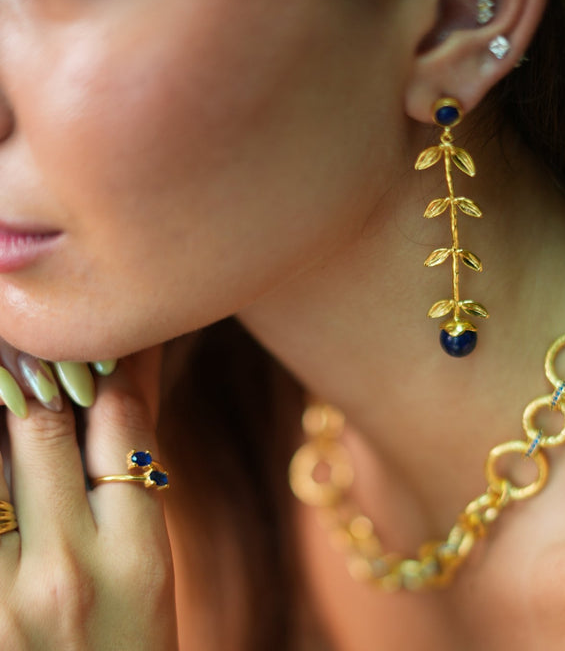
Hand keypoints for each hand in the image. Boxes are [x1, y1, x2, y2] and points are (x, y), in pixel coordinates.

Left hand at [0, 348, 177, 649]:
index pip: (122, 423)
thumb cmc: (123, 648)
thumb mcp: (149, 565)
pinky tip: (0, 444)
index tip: (98, 344)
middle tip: (35, 345)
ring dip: (0, 411)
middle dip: (38, 373)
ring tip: (13, 386)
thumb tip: (131, 375)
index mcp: (136, 559)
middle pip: (40, 427)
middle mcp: (63, 574)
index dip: (110, 368)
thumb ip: (135, 469)